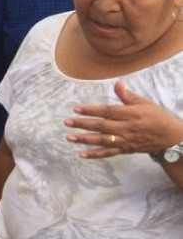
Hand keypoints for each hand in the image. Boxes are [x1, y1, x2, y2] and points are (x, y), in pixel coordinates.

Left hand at [64, 81, 182, 157]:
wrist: (170, 138)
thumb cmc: (157, 117)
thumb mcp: (145, 103)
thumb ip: (128, 96)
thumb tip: (117, 83)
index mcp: (131, 114)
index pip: (108, 111)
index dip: (92, 110)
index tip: (77, 109)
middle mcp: (126, 128)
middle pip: (102, 126)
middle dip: (83, 124)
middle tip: (67, 122)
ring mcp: (125, 140)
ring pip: (103, 140)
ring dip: (85, 139)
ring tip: (69, 137)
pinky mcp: (125, 149)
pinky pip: (109, 153)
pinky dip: (95, 154)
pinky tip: (82, 154)